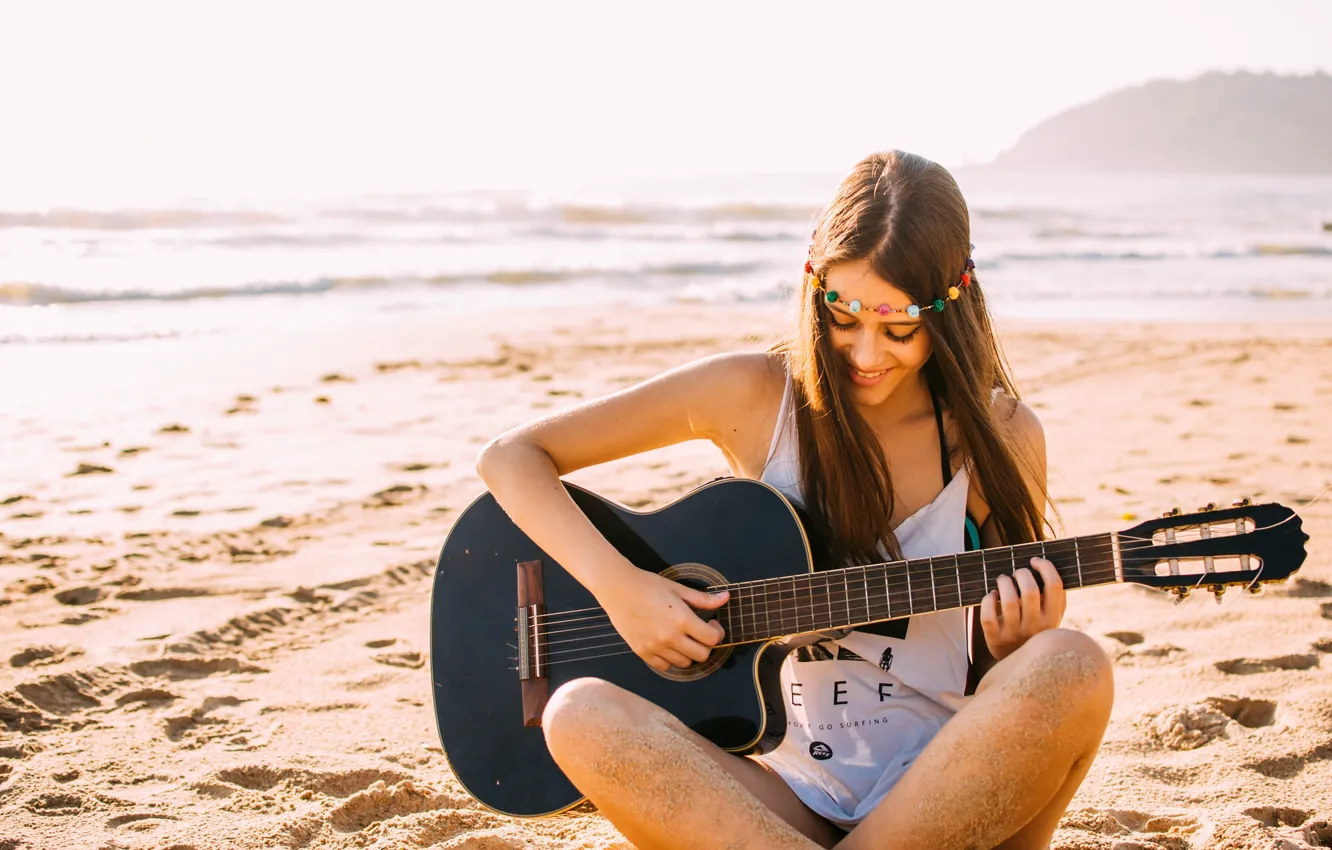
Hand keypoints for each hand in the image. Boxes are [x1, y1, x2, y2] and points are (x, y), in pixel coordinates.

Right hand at [595, 567, 728, 671]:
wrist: (617, 588)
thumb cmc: (648, 585)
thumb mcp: (678, 589)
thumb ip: (703, 599)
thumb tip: (726, 598)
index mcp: (682, 620)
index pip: (712, 639)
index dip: (717, 632)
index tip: (712, 624)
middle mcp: (670, 637)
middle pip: (702, 655)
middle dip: (706, 645)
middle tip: (700, 633)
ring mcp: (655, 647)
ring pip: (684, 663)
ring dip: (689, 653)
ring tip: (683, 638)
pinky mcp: (642, 652)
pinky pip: (664, 666)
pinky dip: (670, 659)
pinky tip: (668, 645)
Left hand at [980, 556, 1065, 661]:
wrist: (1023, 665)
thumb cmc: (1037, 630)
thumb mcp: (1053, 616)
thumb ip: (1056, 596)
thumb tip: (1048, 565)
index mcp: (1052, 617)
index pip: (1055, 585)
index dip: (1045, 567)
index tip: (1035, 561)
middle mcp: (1036, 626)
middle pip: (1030, 590)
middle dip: (1021, 573)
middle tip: (1017, 573)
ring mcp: (1014, 633)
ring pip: (1008, 600)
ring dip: (1004, 582)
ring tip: (1003, 580)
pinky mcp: (995, 638)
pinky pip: (988, 615)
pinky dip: (987, 600)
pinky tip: (992, 596)